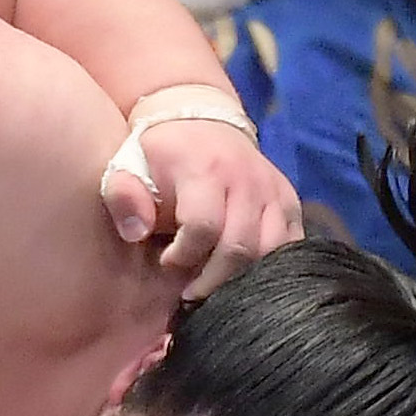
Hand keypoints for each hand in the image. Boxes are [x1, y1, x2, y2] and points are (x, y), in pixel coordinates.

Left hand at [103, 120, 304, 297]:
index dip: (183, 255)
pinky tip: (242, 277)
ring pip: (271, 251)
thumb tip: (136, 232)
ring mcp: (274, 192)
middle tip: (190, 294)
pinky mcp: (290, 202)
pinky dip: (270, 268)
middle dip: (212, 280)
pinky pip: (291, 246)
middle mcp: (247, 181)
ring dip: (242, 280)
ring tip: (215, 289)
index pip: (204, 226)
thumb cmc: (160, 156)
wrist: (201, 121)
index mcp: (206, 171)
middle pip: (240, 247)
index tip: (166, 262)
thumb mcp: (128, 167)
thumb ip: (124, 197)